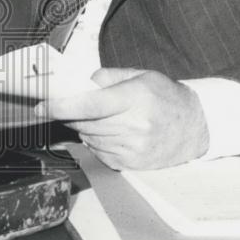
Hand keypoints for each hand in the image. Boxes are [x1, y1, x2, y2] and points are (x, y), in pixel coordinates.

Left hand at [36, 67, 208, 169]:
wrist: (197, 126)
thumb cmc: (167, 96)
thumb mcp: (141, 75)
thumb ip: (108, 77)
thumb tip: (81, 83)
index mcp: (133, 98)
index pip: (89, 105)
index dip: (61, 106)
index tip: (41, 106)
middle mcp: (134, 125)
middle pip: (85, 123)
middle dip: (71, 114)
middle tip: (69, 106)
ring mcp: (133, 148)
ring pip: (90, 138)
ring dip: (85, 128)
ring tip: (101, 117)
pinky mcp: (133, 163)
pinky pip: (100, 153)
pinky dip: (97, 142)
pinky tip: (111, 132)